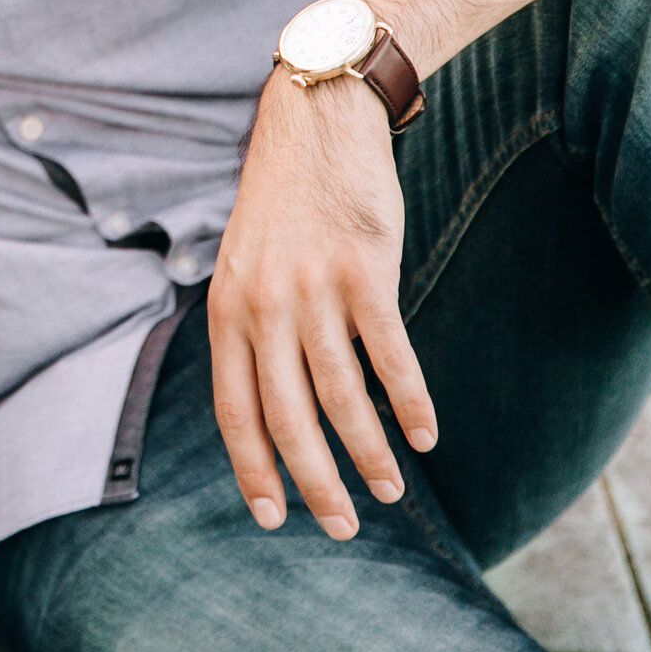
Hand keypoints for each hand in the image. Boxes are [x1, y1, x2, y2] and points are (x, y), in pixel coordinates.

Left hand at [209, 72, 437, 539]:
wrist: (315, 123)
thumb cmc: (283, 203)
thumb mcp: (242, 262)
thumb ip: (249, 325)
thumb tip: (263, 399)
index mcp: (225, 308)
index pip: (231, 408)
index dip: (251, 467)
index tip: (271, 517)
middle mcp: (262, 305)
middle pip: (286, 416)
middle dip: (314, 481)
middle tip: (340, 528)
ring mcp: (312, 288)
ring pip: (341, 396)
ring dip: (369, 453)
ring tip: (390, 491)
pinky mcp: (363, 271)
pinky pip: (389, 355)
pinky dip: (409, 402)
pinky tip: (424, 436)